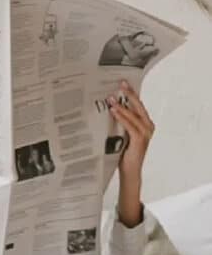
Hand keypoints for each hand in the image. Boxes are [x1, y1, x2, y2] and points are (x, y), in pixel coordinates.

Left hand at [109, 81, 153, 227]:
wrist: (129, 172)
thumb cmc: (123, 153)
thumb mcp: (120, 134)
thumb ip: (118, 122)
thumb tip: (106, 107)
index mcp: (144, 123)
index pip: (138, 104)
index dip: (131, 93)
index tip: (123, 82)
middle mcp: (148, 126)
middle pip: (139, 105)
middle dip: (129, 93)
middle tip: (120, 83)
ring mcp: (145, 133)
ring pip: (134, 114)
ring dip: (122, 105)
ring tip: (111, 98)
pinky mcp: (140, 141)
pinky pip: (130, 126)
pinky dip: (122, 117)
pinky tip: (114, 111)